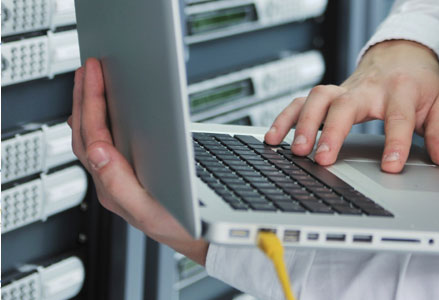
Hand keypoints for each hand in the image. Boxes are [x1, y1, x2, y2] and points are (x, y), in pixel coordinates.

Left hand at [68, 58, 207, 264]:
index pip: (92, 136)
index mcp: (112, 188)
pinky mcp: (129, 173)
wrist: (201, 238)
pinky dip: (102, 117)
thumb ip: (120, 184)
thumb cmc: (184, 227)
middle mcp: (110, 181)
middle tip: (90, 67)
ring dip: (89, 104)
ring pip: (92, 135)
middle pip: (85, 132)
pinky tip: (107, 108)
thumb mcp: (152, 211)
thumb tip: (97, 151)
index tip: (96, 73)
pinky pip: (105, 140)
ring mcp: (118, 177)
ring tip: (92, 79)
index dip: (92, 102)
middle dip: (85, 96)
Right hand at [264, 40, 438, 172]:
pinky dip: (285, 117)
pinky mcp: (330, 93)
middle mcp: (368, 88)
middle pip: (346, 105)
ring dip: (303, 124)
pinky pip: (302, 100)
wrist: (403, 54)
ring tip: (296, 152)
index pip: (398, 118)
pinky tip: (274, 138)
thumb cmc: (421, 84)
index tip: (390, 167)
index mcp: (400, 91)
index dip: (395, 143)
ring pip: (318, 98)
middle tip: (323, 159)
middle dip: (332, 132)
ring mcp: (345, 89)